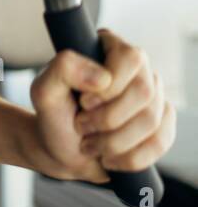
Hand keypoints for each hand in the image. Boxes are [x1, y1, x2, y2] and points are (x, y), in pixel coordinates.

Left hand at [29, 29, 175, 184]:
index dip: (109, 87)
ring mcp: (154, 97)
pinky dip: (129, 157)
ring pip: (151, 120)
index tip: (83, 102)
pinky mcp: (162, 124)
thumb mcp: (44, 91)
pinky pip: (160, 143)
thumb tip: (103, 78)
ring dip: (114, 141)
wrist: (61, 149)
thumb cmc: (54, 115)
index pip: (130, 58)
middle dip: (107, 119)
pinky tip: (109, 157)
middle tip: (82, 126)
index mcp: (110, 49)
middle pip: (144, 92)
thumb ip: (62, 70)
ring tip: (90, 143)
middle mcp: (138, 69)